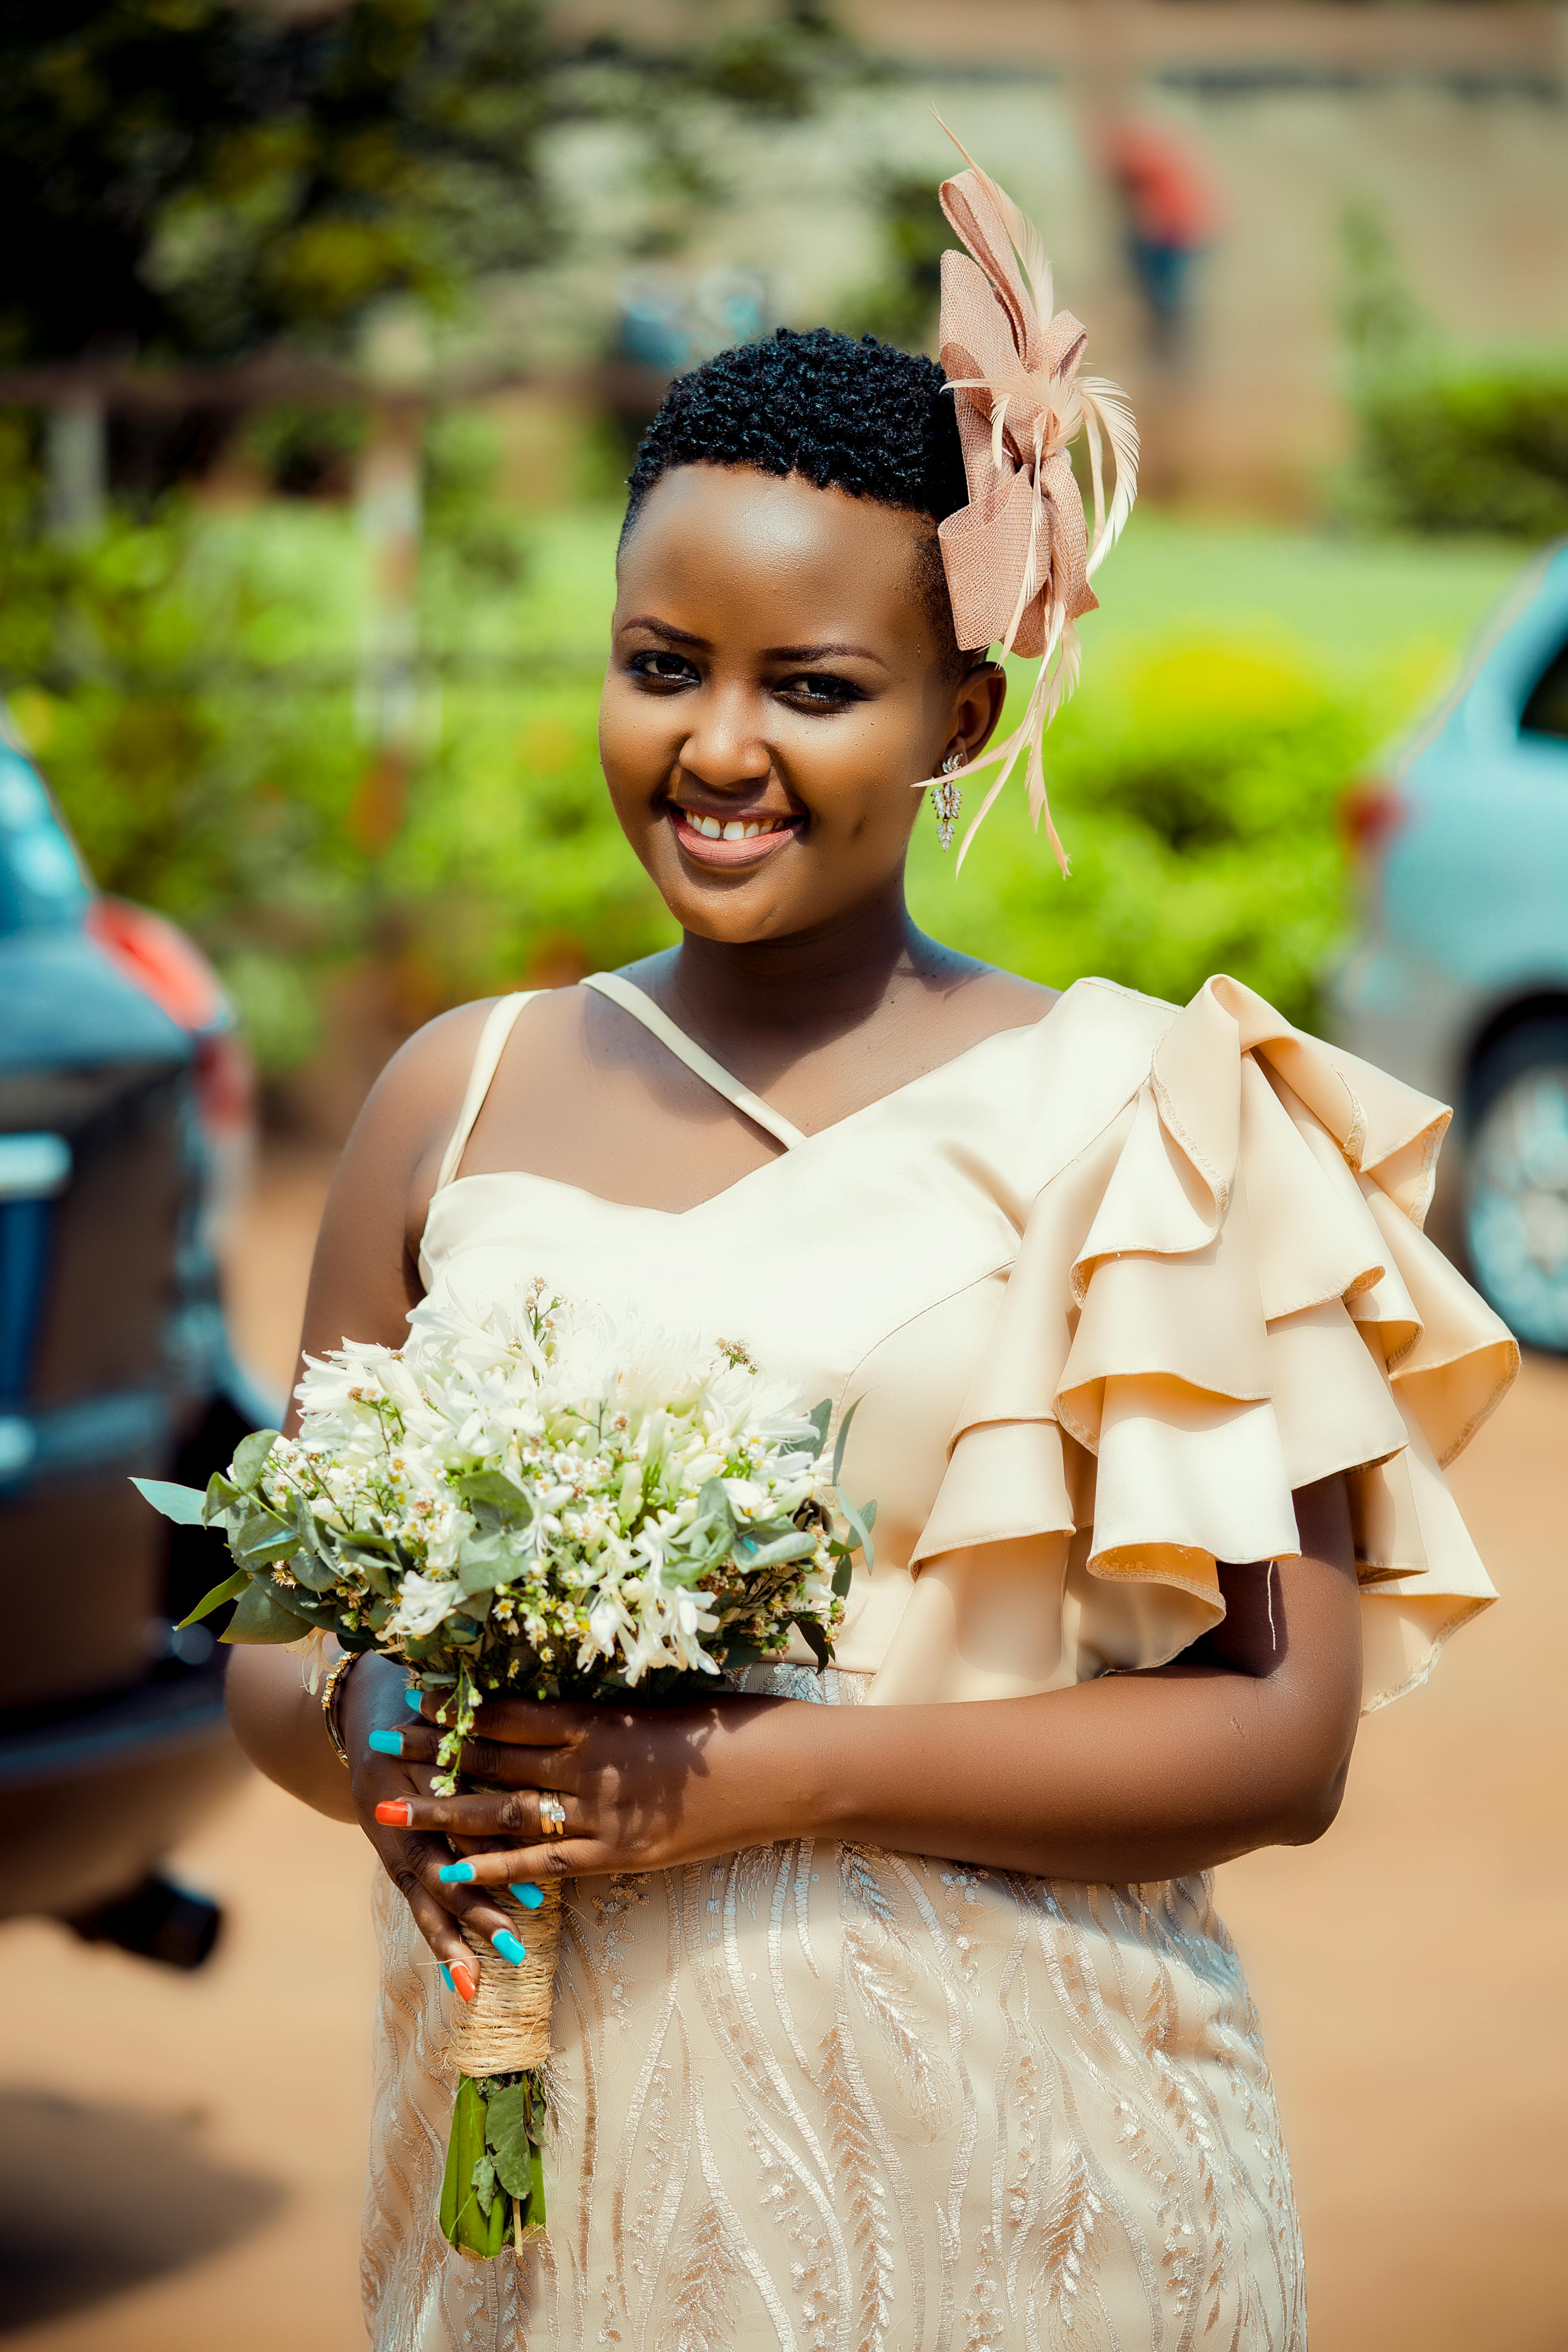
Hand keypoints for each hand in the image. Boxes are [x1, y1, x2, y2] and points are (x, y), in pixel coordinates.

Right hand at [338, 1652, 506, 1999]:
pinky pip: (413, 1898)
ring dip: (449, 1935)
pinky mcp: (390, 1853)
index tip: (537, 1885)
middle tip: (514, 1944)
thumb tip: (544, 1759)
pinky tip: (458, 1974)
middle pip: (437, 1866)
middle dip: (475, 1908)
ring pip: (421, 1893)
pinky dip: (435, 1932)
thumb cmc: (427, 1701)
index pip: (459, 1819)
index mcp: (412, 1765)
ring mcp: (389, 1836)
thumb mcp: (447, 1709)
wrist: (361, 1708)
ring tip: (473, 1979)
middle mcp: (397, 1809)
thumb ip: (482, 1732)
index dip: (494, 1854)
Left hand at [360, 1687, 811, 1976]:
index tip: (416, 1695)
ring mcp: (602, 1814)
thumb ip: (607, 1711)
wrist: (783, 1772)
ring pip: (507, 1812)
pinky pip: (545, 1865)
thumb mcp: (661, 1705)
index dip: (460, 1706)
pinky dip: (497, 1870)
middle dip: (435, 1751)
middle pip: (495, 1757)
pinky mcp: (619, 1855)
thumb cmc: (731, 1726)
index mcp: (599, 1718)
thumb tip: (563, 1702)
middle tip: (381, 1743)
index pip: (511, 1710)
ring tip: (392, 1808)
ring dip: (447, 1810)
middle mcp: (590, 1765)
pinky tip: (454, 1873)